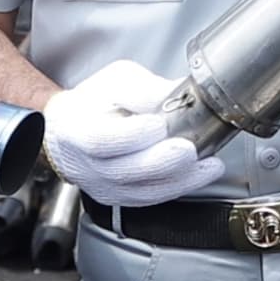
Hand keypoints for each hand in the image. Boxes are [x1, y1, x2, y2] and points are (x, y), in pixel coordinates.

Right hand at [44, 59, 212, 208]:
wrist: (71, 130)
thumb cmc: (93, 102)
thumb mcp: (114, 82)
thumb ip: (142, 89)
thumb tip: (174, 93)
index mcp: (76, 129)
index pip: (100, 140)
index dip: (130, 135)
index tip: (157, 124)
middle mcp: (85, 165)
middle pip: (123, 172)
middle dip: (162, 162)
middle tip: (189, 149)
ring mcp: (102, 186)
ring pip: (140, 192)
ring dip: (178, 180)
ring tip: (208, 165)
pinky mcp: (120, 198)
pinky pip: (150, 198)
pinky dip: (178, 188)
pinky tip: (200, 175)